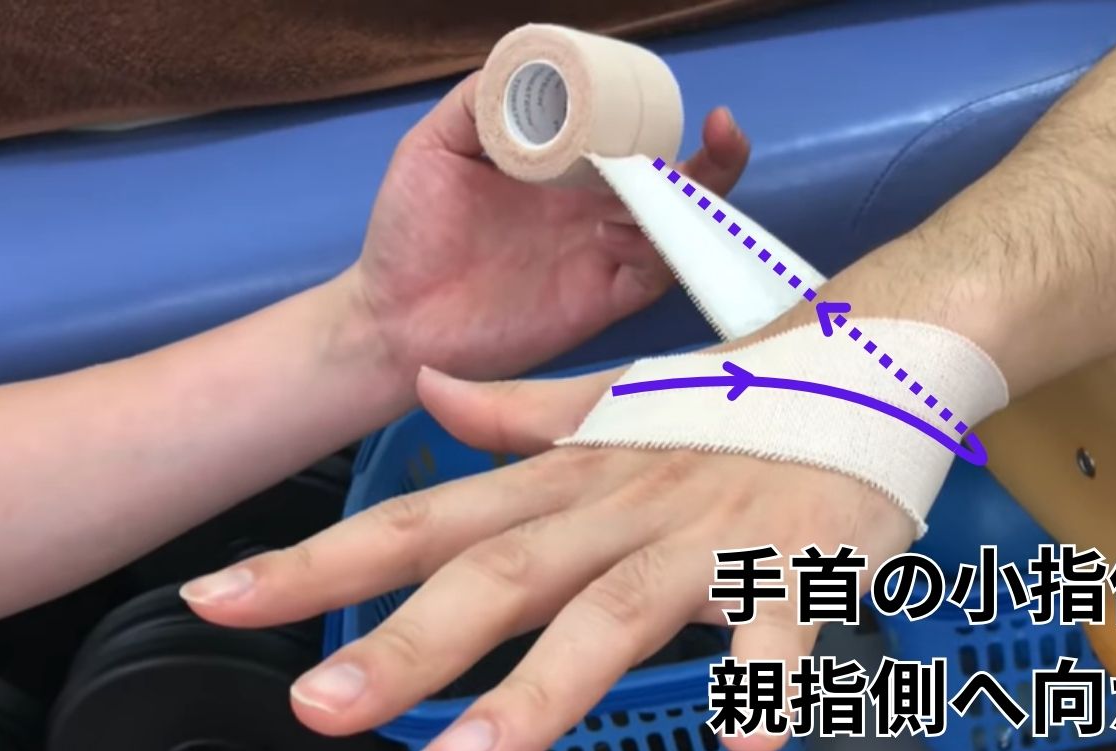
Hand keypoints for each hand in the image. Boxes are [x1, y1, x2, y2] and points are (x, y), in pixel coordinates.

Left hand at [183, 366, 912, 750]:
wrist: (877, 355)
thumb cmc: (738, 405)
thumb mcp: (622, 407)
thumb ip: (524, 417)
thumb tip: (428, 396)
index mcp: (572, 478)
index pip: (431, 519)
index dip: (323, 561)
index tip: (216, 597)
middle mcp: (622, 507)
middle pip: (502, 575)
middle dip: (404, 644)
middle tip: (312, 709)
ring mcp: (710, 537)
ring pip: (616, 613)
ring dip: (539, 690)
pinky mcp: (801, 563)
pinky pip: (783, 627)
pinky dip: (766, 677)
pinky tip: (746, 738)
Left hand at [337, 72, 749, 383]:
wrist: (391, 319)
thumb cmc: (410, 235)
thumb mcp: (435, 147)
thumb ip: (476, 105)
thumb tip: (521, 68)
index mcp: (565, 173)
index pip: (630, 140)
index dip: (660, 120)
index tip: (671, 99)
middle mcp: (593, 211)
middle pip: (674, 183)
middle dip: (711, 160)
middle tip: (724, 131)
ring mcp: (600, 257)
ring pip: (674, 228)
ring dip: (691, 202)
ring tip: (681, 178)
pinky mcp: (598, 302)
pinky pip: (649, 276)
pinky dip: (655, 252)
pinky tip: (625, 231)